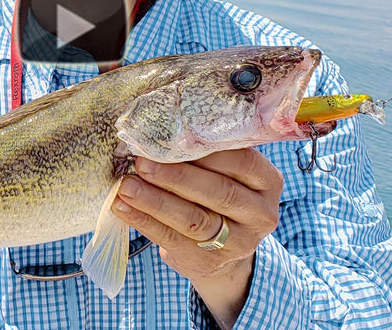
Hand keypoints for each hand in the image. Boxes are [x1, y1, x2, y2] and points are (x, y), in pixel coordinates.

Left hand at [110, 149, 282, 328]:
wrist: (225, 250)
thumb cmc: (219, 194)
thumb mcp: (229, 173)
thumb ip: (210, 153)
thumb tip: (163, 129)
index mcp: (268, 182)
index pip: (242, 161)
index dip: (206, 150)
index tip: (170, 137)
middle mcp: (260, 214)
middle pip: (218, 192)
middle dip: (176, 175)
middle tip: (142, 161)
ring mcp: (238, 242)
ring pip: (193, 218)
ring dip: (155, 200)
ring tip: (127, 185)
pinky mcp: (209, 261)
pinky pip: (172, 239)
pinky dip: (144, 221)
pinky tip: (123, 207)